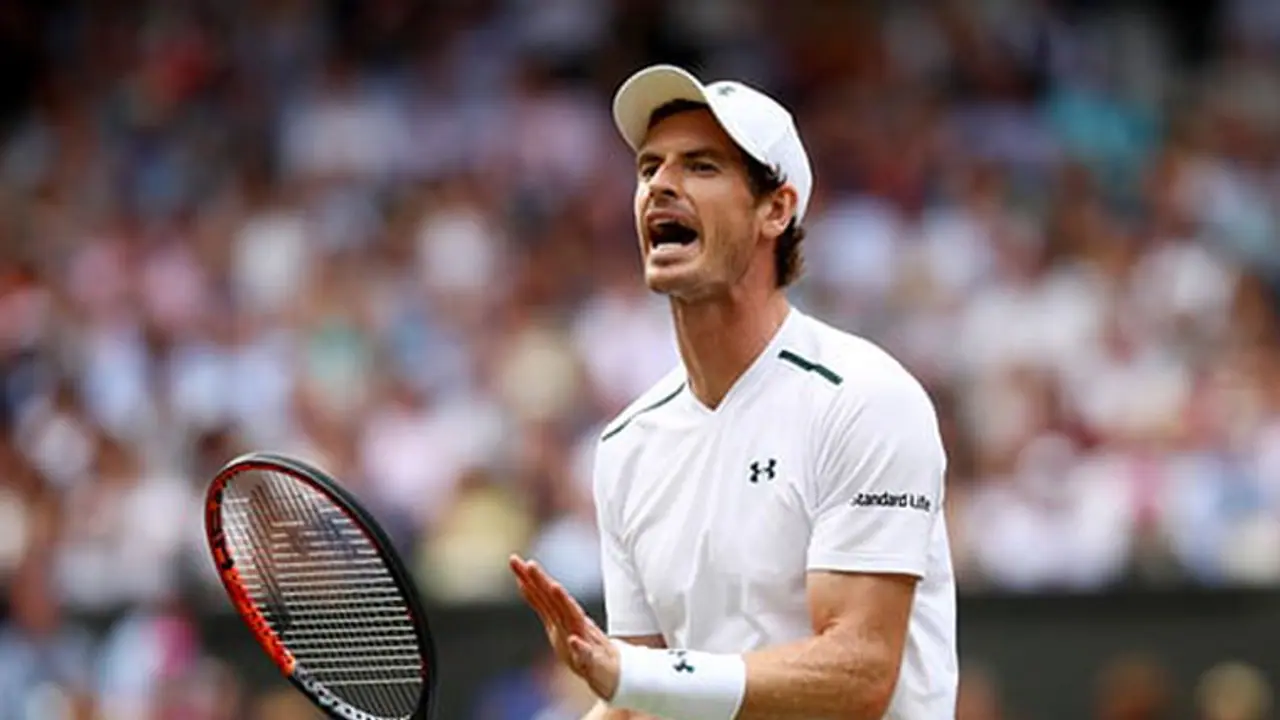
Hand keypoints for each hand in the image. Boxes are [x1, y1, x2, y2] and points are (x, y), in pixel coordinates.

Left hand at [510, 554, 620, 700]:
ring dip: (564, 603)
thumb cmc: (582, 644)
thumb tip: (522, 583)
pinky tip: (573, 640)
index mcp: (561, 615)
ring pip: (573, 618)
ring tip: (555, 587)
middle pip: (555, 600)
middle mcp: (572, 622)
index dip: (528, 578)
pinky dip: (579, 646)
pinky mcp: (592, 660)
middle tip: (530, 564)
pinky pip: (585, 653)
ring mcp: (583, 639)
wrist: (612, 671)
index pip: (542, 594)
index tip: (514, 560)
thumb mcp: (557, 623)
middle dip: (542, 582)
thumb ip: (542, 604)